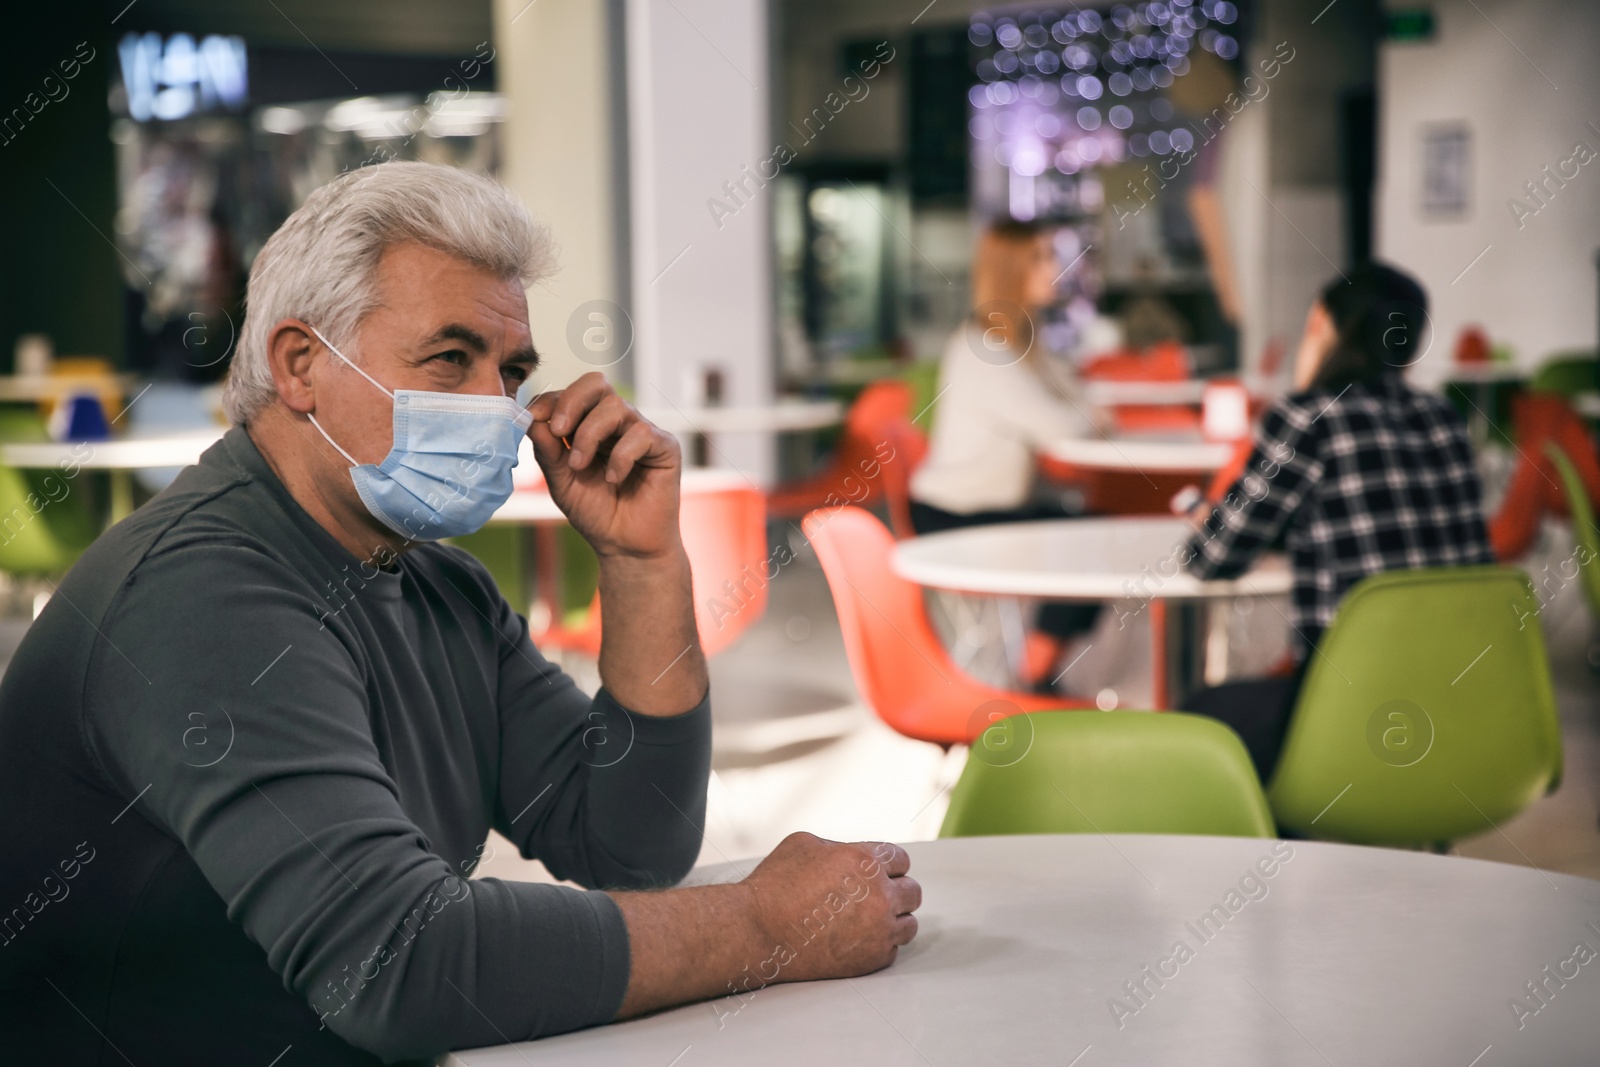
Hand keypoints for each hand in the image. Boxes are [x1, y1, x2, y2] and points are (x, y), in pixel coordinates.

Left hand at [527, 373, 681, 558]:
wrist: (625, 547)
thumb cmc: (596, 513)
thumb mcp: (561, 480)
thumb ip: (547, 449)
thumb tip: (531, 417)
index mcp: (590, 425)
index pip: (571, 394)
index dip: (550, 401)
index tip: (533, 421)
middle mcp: (617, 423)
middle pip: (596, 384)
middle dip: (572, 402)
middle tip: (559, 431)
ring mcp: (642, 432)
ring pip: (616, 406)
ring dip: (590, 435)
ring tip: (581, 466)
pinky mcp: (665, 446)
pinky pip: (641, 434)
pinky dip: (621, 456)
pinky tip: (614, 479)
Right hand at [737, 832, 919, 982]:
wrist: (757, 931)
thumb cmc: (774, 885)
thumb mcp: (805, 843)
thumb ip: (840, 846)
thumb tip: (854, 854)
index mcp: (865, 860)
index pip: (901, 859)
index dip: (888, 865)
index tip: (880, 873)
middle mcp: (879, 895)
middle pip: (912, 892)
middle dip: (896, 891)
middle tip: (877, 897)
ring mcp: (879, 930)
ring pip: (909, 924)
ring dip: (894, 920)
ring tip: (870, 920)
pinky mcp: (872, 959)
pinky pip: (893, 949)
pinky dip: (880, 945)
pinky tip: (859, 939)